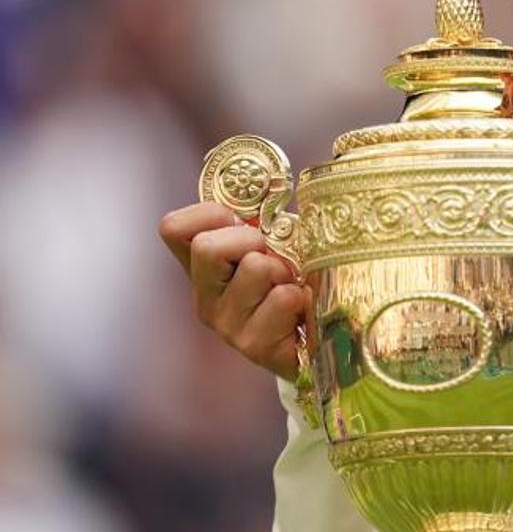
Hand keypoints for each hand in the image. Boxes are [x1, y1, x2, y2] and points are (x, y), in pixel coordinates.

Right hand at [159, 202, 310, 380]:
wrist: (321, 343)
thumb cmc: (296, 283)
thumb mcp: (275, 245)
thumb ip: (261, 220)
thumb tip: (270, 184)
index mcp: (203, 268)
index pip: (173, 228)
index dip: (208, 213)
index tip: (240, 220)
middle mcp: (206, 297)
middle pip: (207, 246)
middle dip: (251, 239)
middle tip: (274, 257)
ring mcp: (227, 325)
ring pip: (254, 268)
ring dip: (285, 270)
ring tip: (292, 286)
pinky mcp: (255, 346)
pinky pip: (282, 298)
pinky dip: (303, 296)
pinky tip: (302, 310)